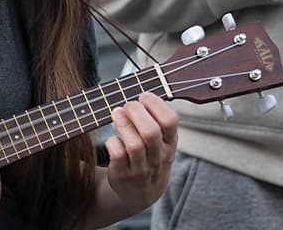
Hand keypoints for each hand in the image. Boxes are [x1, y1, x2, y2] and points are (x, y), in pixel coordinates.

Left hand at [104, 93, 176, 213]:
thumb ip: (157, 118)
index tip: (143, 96)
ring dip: (123, 124)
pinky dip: (113, 142)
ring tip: (116, 113)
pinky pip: (118, 155)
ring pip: (134, 144)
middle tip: (127, 105)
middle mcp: (158, 157)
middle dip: (136, 112)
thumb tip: (144, 89)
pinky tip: (113, 138)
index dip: (155, 104)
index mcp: (170, 144)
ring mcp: (141, 168)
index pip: (170, 121)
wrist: (140, 192)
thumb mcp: (162, 141)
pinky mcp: (123, 175)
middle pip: (150, 131)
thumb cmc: (149, 156)